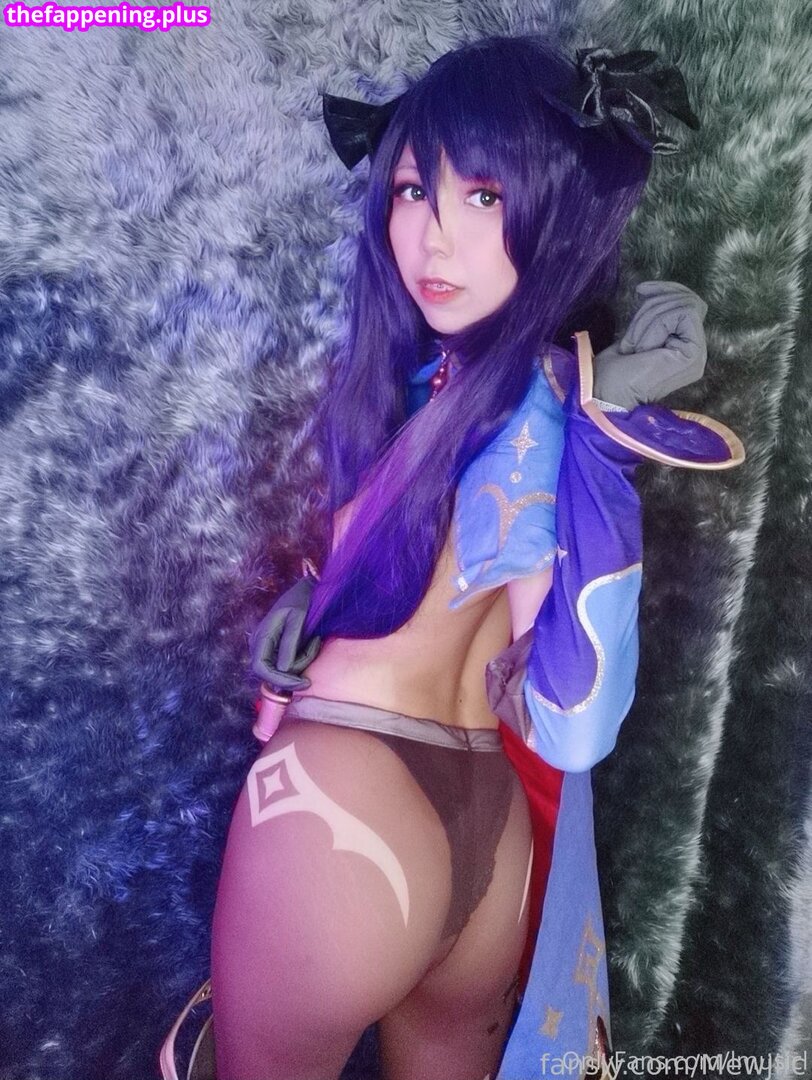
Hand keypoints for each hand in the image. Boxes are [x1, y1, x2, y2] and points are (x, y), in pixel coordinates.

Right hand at [249, 576, 321, 691]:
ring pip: (282, 669)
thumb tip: (283, 669)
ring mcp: (268, 647)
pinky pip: (288, 662)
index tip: (301, 683)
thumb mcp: (298, 619)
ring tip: (315, 642)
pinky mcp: (278, 648)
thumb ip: (289, 643)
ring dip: (302, 662)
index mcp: (262, 635)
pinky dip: (302, 658)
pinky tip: (312, 643)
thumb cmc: (302, 600)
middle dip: (292, 674)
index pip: (261, 667)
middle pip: (270, 672)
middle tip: (312, 667)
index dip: (278, 679)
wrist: (306, 589)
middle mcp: (260, 643)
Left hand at [593, 281, 707, 411]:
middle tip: (632, 337)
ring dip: (648, 320)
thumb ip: (653, 317)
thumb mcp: (636, 334)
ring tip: (634, 346)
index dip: (666, 289)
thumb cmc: (612, 373)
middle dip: (652, 307)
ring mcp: (697, 354)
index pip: (689, 303)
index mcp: (684, 346)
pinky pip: (682, 315)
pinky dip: (655, 325)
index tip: (640, 290)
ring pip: (684, 305)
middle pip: (686, 300)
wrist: (604, 395)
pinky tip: (642, 348)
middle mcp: (696, 350)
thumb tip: (653, 291)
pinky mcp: (693, 353)